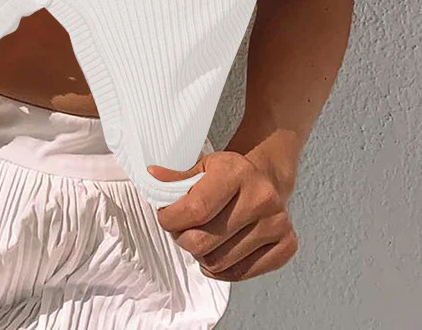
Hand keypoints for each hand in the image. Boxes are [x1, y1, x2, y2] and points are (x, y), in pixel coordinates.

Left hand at [148, 146, 298, 281]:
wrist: (265, 178)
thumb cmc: (228, 174)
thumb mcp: (201, 165)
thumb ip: (176, 177)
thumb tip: (152, 177)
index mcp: (237, 172)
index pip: (195, 209)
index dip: (170, 219)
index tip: (165, 218)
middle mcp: (262, 197)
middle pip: (204, 241)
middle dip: (182, 239)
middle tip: (181, 230)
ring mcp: (277, 223)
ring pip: (219, 262)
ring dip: (201, 255)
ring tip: (201, 237)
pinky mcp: (287, 245)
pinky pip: (240, 274)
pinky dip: (221, 270)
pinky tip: (217, 251)